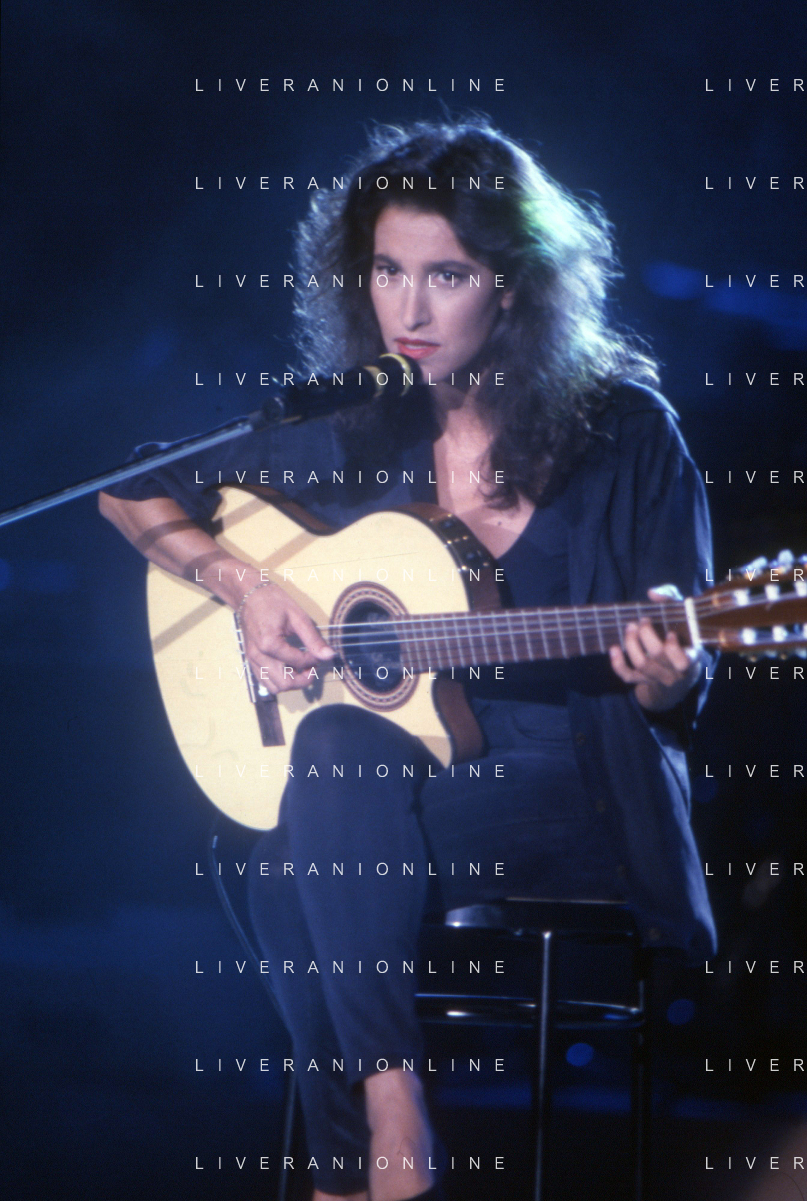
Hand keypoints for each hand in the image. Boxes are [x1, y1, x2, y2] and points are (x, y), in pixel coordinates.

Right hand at [238, 582, 334, 693]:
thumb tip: (329, 655)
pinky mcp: (251, 660)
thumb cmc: (272, 601)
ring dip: (291, 683)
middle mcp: (258, 655)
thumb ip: (313, 639)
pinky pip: (264, 680)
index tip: (319, 652)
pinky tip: (289, 668)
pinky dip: (279, 680)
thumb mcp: (297, 617)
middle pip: (285, 683)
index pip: (298, 662)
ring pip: (274, 687)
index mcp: (270, 643)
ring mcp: (252, 659)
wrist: (249, 595)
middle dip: (303, 679)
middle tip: (313, 667)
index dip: (314, 660)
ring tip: (301, 669)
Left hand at [608, 586, 701, 711]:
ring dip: (632, 644)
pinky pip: (627, 676)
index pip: (682, 661)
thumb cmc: (679, 633)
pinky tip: (613, 648)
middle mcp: (674, 672)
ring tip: (629, 628)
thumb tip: (653, 593)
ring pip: (642, 664)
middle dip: (646, 635)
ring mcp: (657, 678)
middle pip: (657, 655)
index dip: (673, 648)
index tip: (670, 632)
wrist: (676, 668)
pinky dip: (617, 663)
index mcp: (689, 658)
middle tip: (642, 621)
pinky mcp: (642, 681)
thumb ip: (670, 599)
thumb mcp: (681, 615)